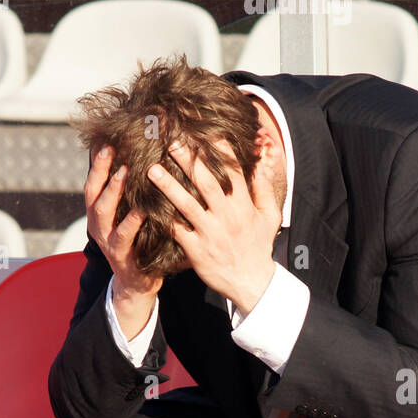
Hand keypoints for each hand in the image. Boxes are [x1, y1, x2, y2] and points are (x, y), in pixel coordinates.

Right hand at [83, 145, 162, 337]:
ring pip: (103, 213)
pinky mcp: (121, 257)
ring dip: (113, 191)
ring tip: (124, 172)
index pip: (94, 181)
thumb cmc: (139, 239)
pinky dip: (133, 222)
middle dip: (101, 170)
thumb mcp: (129, 213)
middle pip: (93, 193)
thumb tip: (138, 155)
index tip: (106, 136)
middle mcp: (98, 225)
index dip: (97, 160)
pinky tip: (144, 209)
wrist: (138, 282)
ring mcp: (107, 241)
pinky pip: (124, 237)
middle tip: (112, 148)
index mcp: (98, 212)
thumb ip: (130, 191)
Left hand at [148, 139, 282, 314]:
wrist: (251, 283)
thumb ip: (264, 188)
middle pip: (206, 183)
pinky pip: (176, 231)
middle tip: (172, 143)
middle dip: (189, 161)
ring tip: (152, 170)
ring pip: (187, 205)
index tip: (207, 134)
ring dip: (168, 186)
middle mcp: (226, 216)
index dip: (220, 151)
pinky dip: (163, 218)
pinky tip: (148, 206)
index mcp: (244, 205)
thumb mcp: (269, 216)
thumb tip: (263, 160)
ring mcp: (210, 233)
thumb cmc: (258, 247)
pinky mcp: (196, 250)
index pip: (233, 172)